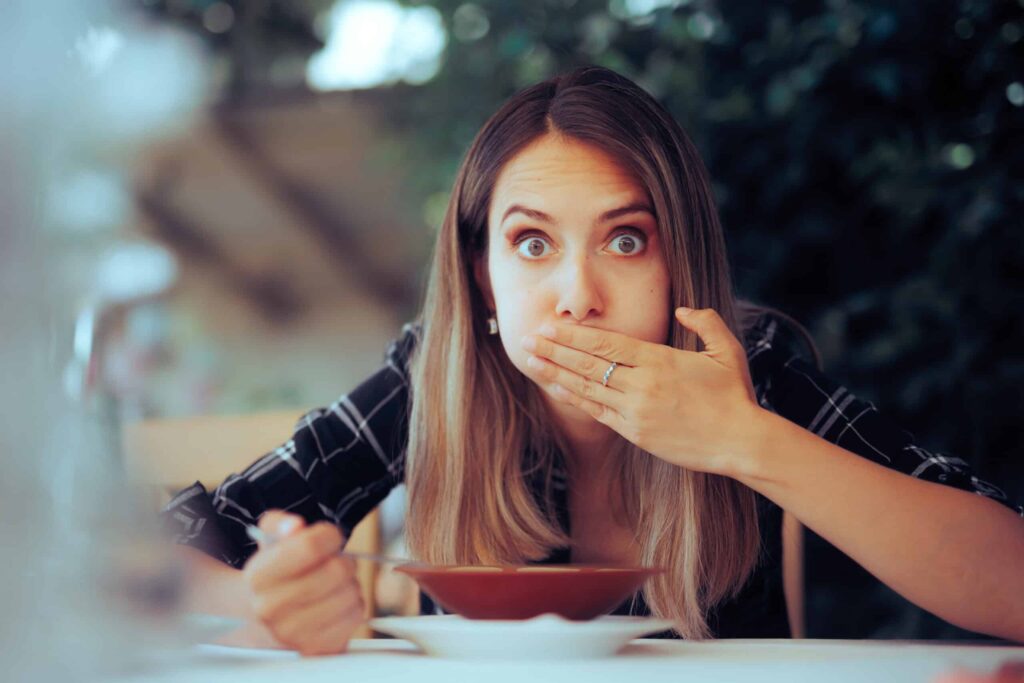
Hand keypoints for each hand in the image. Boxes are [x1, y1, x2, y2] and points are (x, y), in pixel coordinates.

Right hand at [242, 511, 364, 655]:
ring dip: (349, 583)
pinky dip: (353, 606)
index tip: (328, 538)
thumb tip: (294, 526)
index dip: (329, 535)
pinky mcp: (316, 649)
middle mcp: (269, 609)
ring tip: (333, 585)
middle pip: (336, 570)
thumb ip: (279, 524)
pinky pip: (356, 615)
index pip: (310, 545)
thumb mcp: (271, 541)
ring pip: (350, 593)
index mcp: (257, 576)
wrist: (267, 620)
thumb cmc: (278, 574)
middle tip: (333, 563)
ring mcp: (293, 634)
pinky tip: (336, 605)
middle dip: (342, 560)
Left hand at [521, 307, 763, 475]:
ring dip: (556, 372)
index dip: (574, 335)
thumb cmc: (735, 395)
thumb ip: (704, 322)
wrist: (742, 441)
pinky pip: (598, 412)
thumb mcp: (727, 350)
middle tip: (526, 339)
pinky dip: (576, 398)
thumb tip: (682, 310)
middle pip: (589, 363)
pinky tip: (557, 387)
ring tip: (531, 360)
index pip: (606, 343)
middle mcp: (642, 385)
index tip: (550, 326)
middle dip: (554, 350)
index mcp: (659, 360)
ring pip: (588, 387)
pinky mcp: (636, 434)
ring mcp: (636, 411)